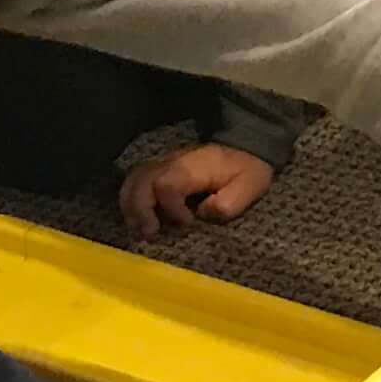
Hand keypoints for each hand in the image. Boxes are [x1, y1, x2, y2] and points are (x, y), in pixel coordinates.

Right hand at [124, 140, 272, 236]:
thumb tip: (202, 213)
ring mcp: (165, 162)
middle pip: (141, 180)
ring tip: (139, 229)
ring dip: (131, 205)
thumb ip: (227, 203)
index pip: (167, 185)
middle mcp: (173, 162)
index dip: (171, 209)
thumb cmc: (247, 170)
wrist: (246, 147)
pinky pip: (136, 179)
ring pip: (133, 179)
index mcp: (194, 167)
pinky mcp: (161, 168)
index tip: (187, 224)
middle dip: (139, 209)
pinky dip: (131, 199)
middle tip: (148, 233)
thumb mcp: (249, 187)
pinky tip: (138, 218)